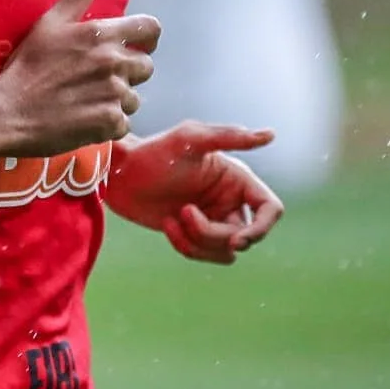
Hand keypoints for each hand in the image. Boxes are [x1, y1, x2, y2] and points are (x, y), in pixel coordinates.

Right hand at [0, 0, 161, 156]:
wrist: (9, 110)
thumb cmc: (28, 63)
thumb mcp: (51, 20)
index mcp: (102, 34)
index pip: (151, 29)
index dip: (147, 38)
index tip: (135, 45)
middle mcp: (114, 62)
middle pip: (146, 66)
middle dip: (129, 71)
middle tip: (101, 77)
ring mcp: (114, 94)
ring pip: (134, 97)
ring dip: (118, 99)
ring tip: (90, 100)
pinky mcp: (110, 122)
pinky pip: (124, 122)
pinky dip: (109, 122)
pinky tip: (87, 118)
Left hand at [106, 121, 282, 263]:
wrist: (119, 174)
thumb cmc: (153, 151)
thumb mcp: (190, 139)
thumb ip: (230, 136)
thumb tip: (271, 135)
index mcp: (236, 178)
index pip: (269, 209)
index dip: (261, 229)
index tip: (237, 240)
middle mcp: (229, 199)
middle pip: (243, 235)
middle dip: (212, 233)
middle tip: (184, 212)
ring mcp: (212, 218)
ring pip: (226, 251)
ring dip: (198, 241)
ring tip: (172, 219)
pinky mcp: (193, 233)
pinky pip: (202, 253)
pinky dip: (185, 245)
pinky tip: (166, 224)